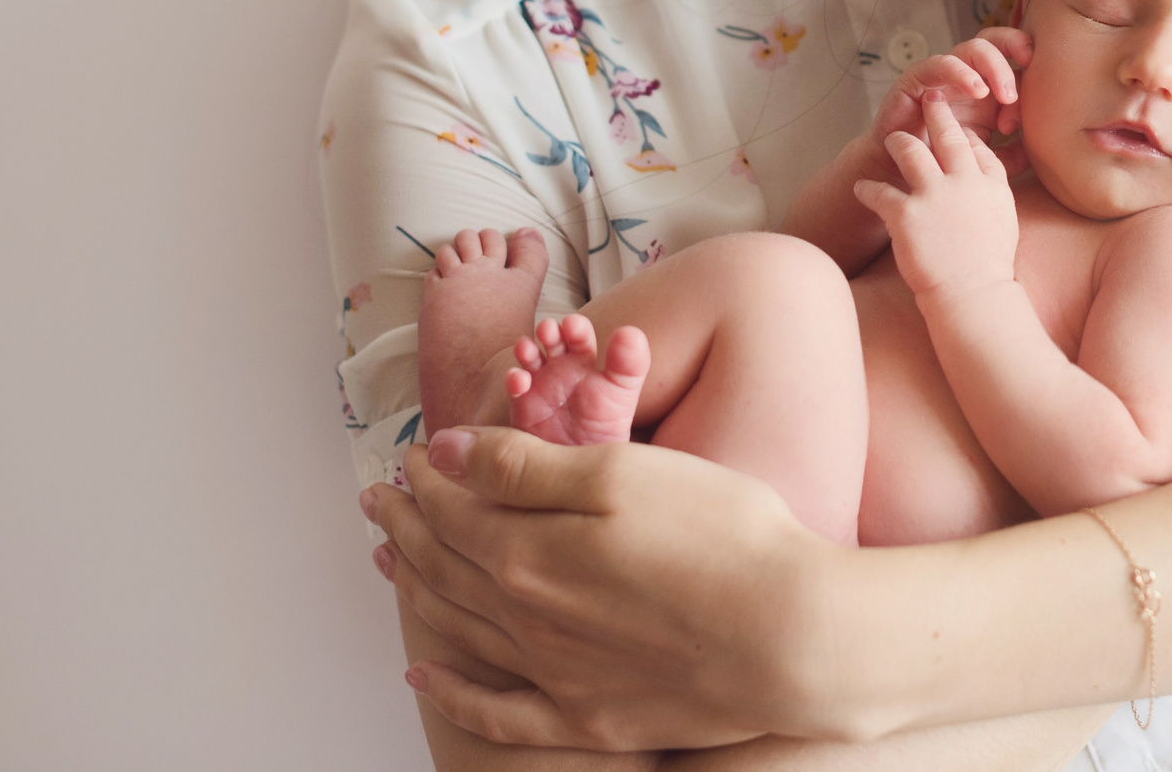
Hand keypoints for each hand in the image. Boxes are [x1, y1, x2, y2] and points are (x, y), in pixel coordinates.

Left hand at [365, 427, 849, 751]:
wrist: (793, 638)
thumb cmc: (724, 541)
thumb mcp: (622, 474)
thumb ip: (525, 468)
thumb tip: (446, 454)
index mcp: (530, 550)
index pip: (453, 508)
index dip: (426, 478)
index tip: (410, 455)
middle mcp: (527, 616)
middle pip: (446, 566)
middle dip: (407, 526)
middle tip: (377, 501)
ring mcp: (556, 673)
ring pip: (461, 628)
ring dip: (416, 590)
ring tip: (388, 562)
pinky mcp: (591, 717)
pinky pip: (498, 711)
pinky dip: (454, 693)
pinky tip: (425, 678)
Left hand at [852, 92, 1020, 300]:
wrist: (973, 296)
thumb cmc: (987, 269)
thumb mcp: (1004, 223)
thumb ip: (992, 196)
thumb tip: (983, 184)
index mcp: (990, 186)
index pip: (977, 149)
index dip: (964, 135)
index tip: (956, 130)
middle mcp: (963, 183)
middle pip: (946, 137)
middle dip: (936, 113)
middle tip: (929, 98)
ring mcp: (933, 196)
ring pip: (909, 150)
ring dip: (898, 143)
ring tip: (890, 141)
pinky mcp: (906, 214)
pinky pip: (878, 191)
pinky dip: (867, 189)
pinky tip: (860, 188)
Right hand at [869, 31, 1030, 175]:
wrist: (899, 179)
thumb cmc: (941, 165)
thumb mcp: (986, 159)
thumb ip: (1013, 154)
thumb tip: (1044, 149)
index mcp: (988, 90)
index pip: (1015, 62)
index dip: (1030, 80)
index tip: (1036, 115)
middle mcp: (966, 76)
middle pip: (997, 41)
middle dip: (1017, 47)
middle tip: (1032, 71)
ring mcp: (942, 76)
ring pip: (973, 48)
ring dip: (995, 65)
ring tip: (1006, 94)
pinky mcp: (916, 79)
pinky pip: (940, 64)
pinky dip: (962, 72)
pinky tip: (978, 90)